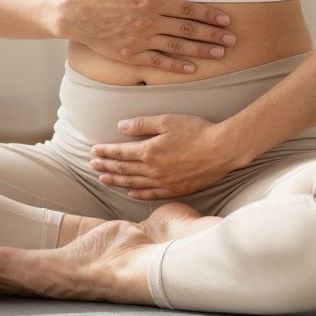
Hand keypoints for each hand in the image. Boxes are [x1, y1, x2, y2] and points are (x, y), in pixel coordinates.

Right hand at [59, 0, 237, 74]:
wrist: (77, 15)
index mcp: (151, 1)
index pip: (188, 9)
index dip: (209, 14)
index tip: (226, 19)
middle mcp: (149, 22)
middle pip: (188, 29)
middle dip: (213, 34)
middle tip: (232, 40)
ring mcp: (140, 40)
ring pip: (177, 46)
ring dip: (201, 50)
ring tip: (220, 54)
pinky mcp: (131, 55)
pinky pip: (158, 62)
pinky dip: (176, 65)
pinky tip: (192, 68)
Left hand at [88, 114, 241, 199]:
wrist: (222, 149)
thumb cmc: (196, 131)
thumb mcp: (167, 120)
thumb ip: (142, 124)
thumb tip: (120, 127)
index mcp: (148, 151)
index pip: (120, 153)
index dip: (105, 152)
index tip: (93, 151)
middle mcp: (153, 170)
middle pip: (123, 169)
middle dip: (106, 166)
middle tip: (92, 165)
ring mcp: (164, 182)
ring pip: (133, 183)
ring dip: (116, 181)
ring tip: (103, 179)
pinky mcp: (176, 190)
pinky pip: (151, 194)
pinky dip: (138, 193)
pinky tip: (130, 192)